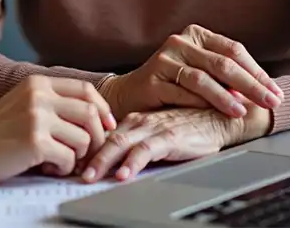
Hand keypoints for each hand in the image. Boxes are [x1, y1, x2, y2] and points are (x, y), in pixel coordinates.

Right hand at [0, 75, 116, 184]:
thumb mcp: (23, 103)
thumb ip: (52, 102)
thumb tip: (93, 115)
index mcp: (38, 83)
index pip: (86, 90)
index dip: (102, 109)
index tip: (106, 127)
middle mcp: (39, 95)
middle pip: (90, 112)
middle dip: (97, 136)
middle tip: (88, 153)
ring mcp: (37, 117)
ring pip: (83, 138)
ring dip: (77, 155)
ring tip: (60, 159)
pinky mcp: (35, 141)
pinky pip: (68, 158)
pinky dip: (63, 167)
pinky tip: (47, 166)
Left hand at [82, 103, 272, 182]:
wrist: (222, 114)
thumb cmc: (192, 124)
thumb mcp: (159, 134)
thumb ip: (139, 143)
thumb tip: (114, 162)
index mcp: (134, 120)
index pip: (103, 135)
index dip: (85, 149)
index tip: (67, 163)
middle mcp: (139, 122)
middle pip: (105, 139)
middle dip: (86, 156)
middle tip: (68, 171)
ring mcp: (153, 128)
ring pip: (121, 143)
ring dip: (103, 161)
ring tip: (89, 176)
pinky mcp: (170, 136)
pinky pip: (147, 150)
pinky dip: (133, 162)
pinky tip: (124, 174)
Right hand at [100, 24, 282, 119]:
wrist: (131, 94)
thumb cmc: (173, 83)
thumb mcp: (200, 70)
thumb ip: (225, 75)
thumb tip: (264, 89)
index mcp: (196, 35)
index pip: (233, 50)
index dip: (257, 72)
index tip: (275, 92)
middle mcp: (180, 42)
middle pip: (221, 63)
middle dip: (250, 84)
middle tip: (270, 102)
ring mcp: (164, 59)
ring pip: (201, 78)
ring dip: (224, 97)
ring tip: (241, 111)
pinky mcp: (152, 79)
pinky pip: (180, 93)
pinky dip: (198, 104)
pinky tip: (212, 114)